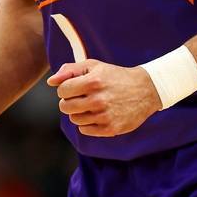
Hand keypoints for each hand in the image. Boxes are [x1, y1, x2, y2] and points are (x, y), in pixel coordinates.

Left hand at [46, 59, 161, 136]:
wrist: (145, 90)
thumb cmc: (115, 76)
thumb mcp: (93, 66)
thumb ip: (70, 70)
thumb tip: (50, 81)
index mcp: (92, 81)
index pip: (62, 91)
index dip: (66, 89)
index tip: (75, 87)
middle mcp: (98, 99)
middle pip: (65, 107)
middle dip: (69, 101)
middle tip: (81, 97)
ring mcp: (104, 116)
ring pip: (74, 119)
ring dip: (78, 112)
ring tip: (90, 105)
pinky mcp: (110, 129)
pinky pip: (85, 130)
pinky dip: (87, 123)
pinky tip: (96, 114)